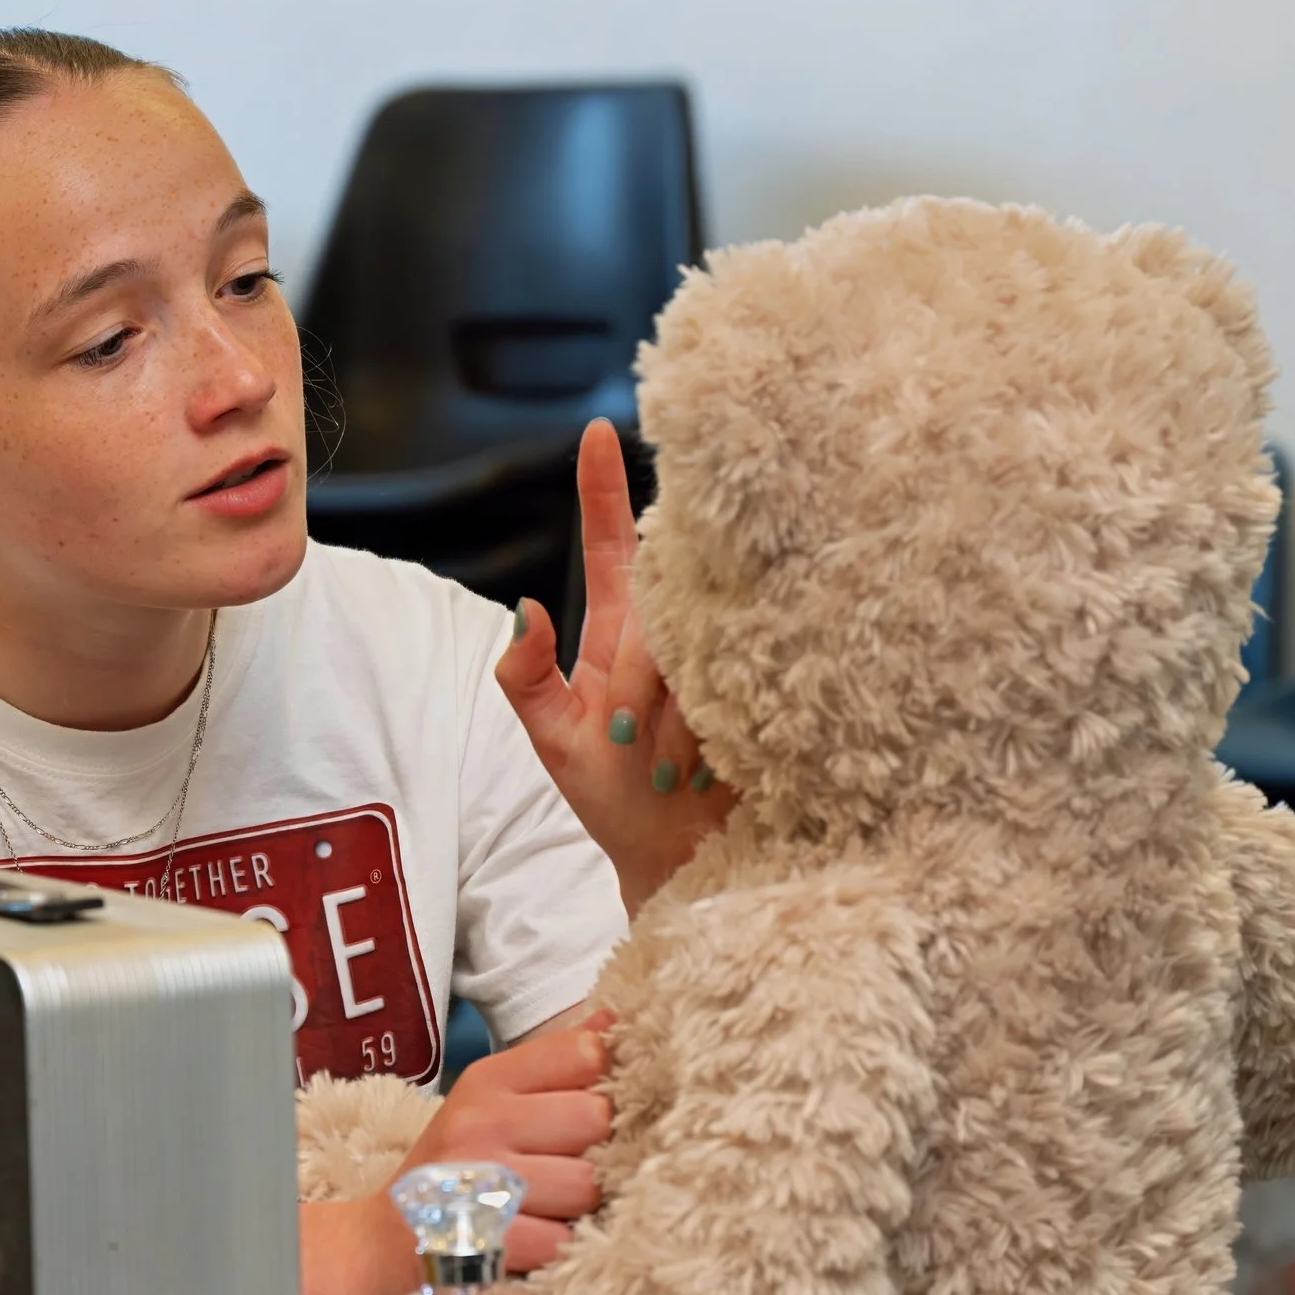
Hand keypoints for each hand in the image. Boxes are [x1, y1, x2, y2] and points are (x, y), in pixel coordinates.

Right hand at [393, 1018, 613, 1271]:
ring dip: (581, 1205)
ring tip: (551, 1204)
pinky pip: (562, 1240)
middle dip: (598, 1148)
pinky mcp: (485, 1241)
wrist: (383, 1239)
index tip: (587, 1108)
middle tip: (570, 1164)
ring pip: (587, 1185)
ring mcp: (480, 1182)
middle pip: (596, 1118)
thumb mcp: (491, 1099)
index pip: (584, 1052)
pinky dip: (558, 1246)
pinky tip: (534, 1237)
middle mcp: (481, 1122)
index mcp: (488, 1080)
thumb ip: (554, 1062)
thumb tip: (613, 1019)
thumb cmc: (454, 1163)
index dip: (604, 1082)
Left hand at [496, 418, 734, 914]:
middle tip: (645, 717)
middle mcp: (677, 632)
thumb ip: (526, 681)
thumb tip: (522, 609)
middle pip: (667, 587)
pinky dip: (739, 692)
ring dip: (685, 699)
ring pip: (709, 627)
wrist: (681, 864)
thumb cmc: (615, 802)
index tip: (600, 430)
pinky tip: (733, 724)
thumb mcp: (556, 745)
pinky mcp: (771, 686)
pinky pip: (762, 661)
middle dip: (654, 636)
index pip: (612, 548)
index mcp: (622, 635)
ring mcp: (727, 653)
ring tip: (673, 763)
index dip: (603, 491)